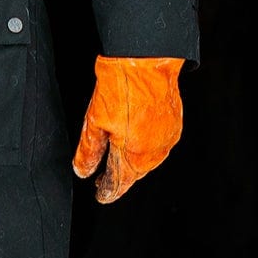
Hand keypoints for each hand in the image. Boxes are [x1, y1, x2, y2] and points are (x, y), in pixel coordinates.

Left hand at [72, 56, 183, 202]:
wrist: (144, 62)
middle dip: (120, 176)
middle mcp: (154, 152)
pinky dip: (146, 145)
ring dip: (134, 161)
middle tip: (104, 178)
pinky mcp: (175, 125)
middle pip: (134, 173)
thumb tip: (82, 170)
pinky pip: (159, 144)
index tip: (100, 194)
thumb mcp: (94, 121)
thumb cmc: (120, 88)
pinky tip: (136, 136)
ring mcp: (167, 139)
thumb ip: (88, 151)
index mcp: (133, 156)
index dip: (107, 192)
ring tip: (119, 156)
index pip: (119, 184)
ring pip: (148, 159)